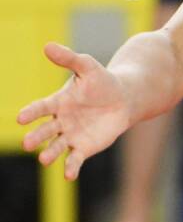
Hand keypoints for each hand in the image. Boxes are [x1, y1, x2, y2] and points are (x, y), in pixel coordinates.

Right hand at [17, 43, 132, 181]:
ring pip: (57, 146)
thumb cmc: (102, 81)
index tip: (20, 117)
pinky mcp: (83, 148)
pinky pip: (75, 159)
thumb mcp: (87, 67)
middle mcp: (60, 121)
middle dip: (37, 137)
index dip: (31, 112)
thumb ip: (69, 58)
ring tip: (43, 160)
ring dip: (50, 153)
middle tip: (28, 144)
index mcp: (58, 102)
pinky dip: (71, 167)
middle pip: (45, 130)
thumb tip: (47, 46)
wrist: (122, 99)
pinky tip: (69, 175)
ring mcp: (71, 136)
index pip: (41, 108)